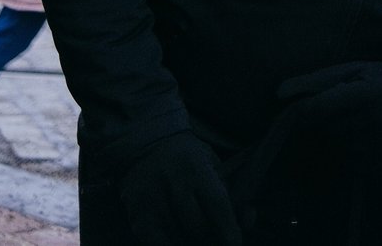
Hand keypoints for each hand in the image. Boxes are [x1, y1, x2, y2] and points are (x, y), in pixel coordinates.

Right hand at [118, 131, 240, 244]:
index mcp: (196, 167)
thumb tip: (246, 219)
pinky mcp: (135, 215)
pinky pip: (157, 243)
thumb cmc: (190, 159)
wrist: (148, 146)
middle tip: (215, 236)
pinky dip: (171, 243)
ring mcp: (150, 200)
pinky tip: (177, 234)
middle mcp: (172, 182)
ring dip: (190, 241)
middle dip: (210, 237)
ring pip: (178, 238)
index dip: (228, 230)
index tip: (234, 244)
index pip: (217, 204)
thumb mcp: (214, 165)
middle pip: (197, 227)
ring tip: (194, 231)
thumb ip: (231, 192)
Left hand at [273, 58, 381, 172]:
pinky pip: (342, 164)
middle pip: (318, 133)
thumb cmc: (377, 79)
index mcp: (361, 95)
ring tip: (339, 127)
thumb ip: (314, 81)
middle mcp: (368, 123)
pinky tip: (349, 140)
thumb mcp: (350, 70)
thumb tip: (278, 93)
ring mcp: (373, 147)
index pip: (313, 110)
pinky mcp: (376, 164)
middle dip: (310, 129)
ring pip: (328, 150)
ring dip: (323, 143)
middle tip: (317, 119)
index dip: (296, 115)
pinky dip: (338, 155)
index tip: (290, 115)